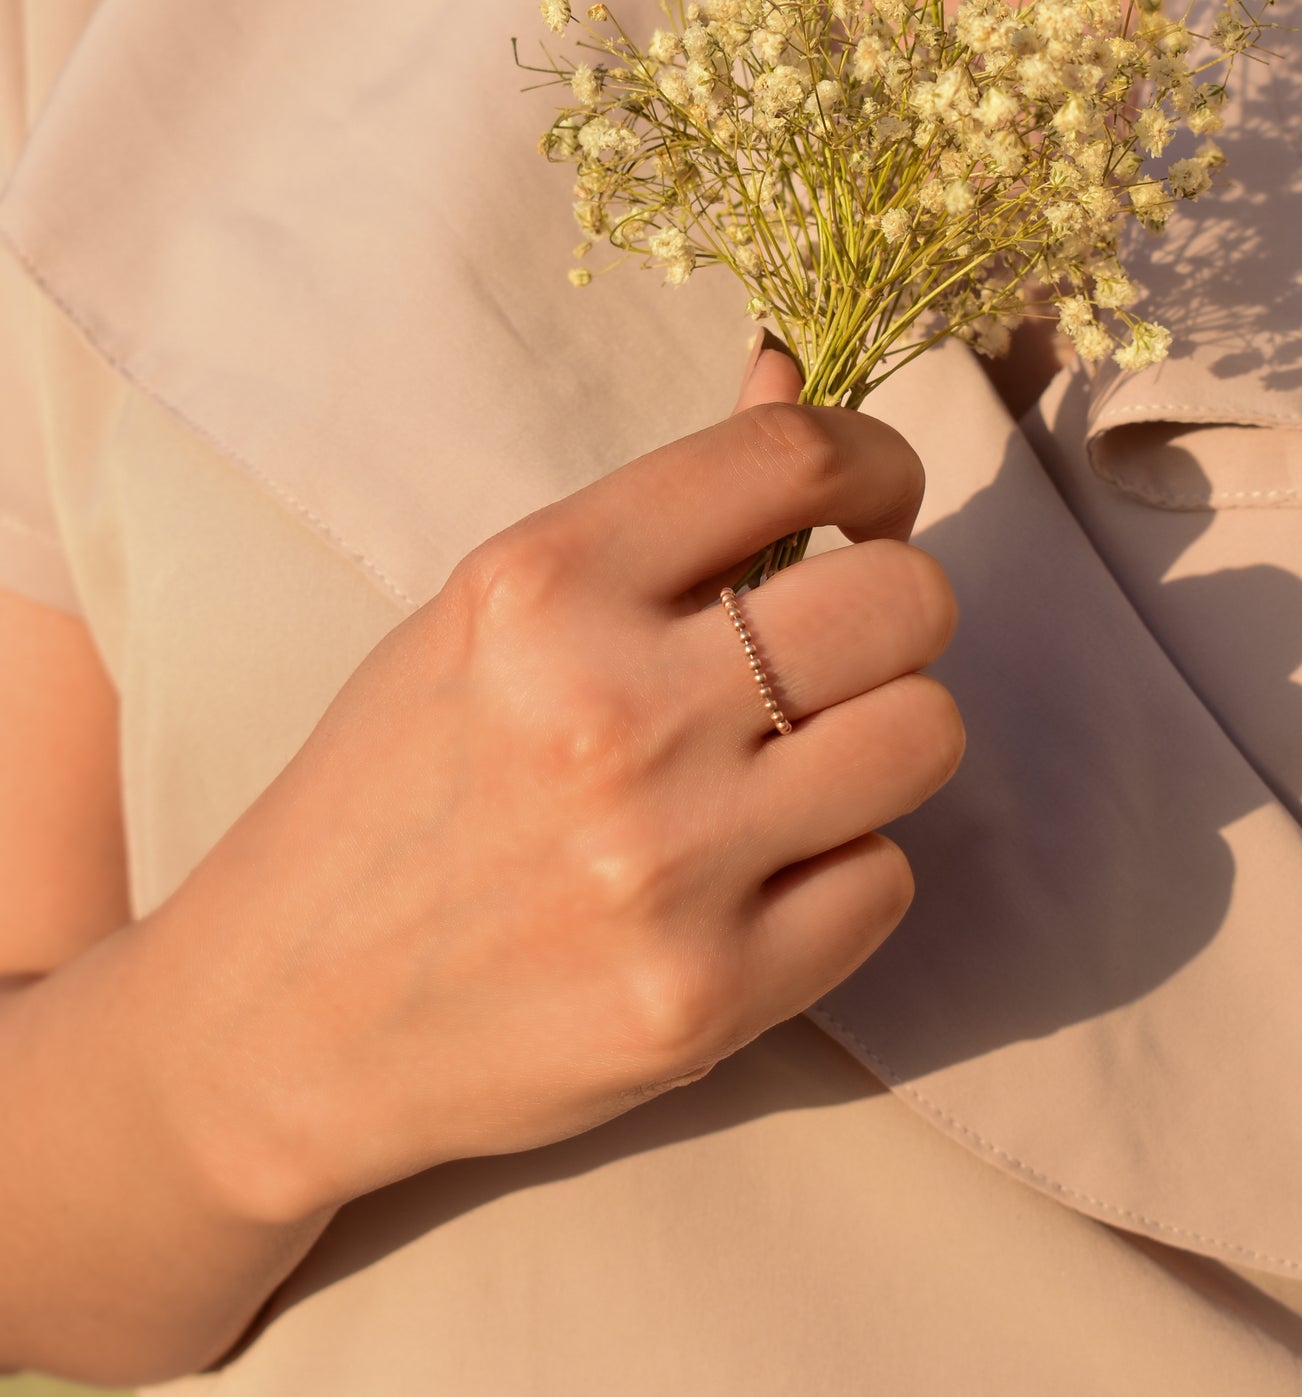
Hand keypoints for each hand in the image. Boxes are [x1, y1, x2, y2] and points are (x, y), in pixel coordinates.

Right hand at [144, 333, 964, 1222]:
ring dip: (881, 740)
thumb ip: (655, 510)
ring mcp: (666, 864)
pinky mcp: (706, 997)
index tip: (874, 500)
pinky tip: (756, 878)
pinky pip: (885, 882)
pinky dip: (840, 871)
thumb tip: (790, 379)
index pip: (795, 459)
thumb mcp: (488, 617)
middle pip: (905, 601)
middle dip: (896, 609)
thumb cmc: (390, 792)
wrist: (283, 1017)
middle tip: (835, 649)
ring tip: (797, 766)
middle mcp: (611, 713)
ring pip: (924, 736)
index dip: (876, 463)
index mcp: (542, 585)